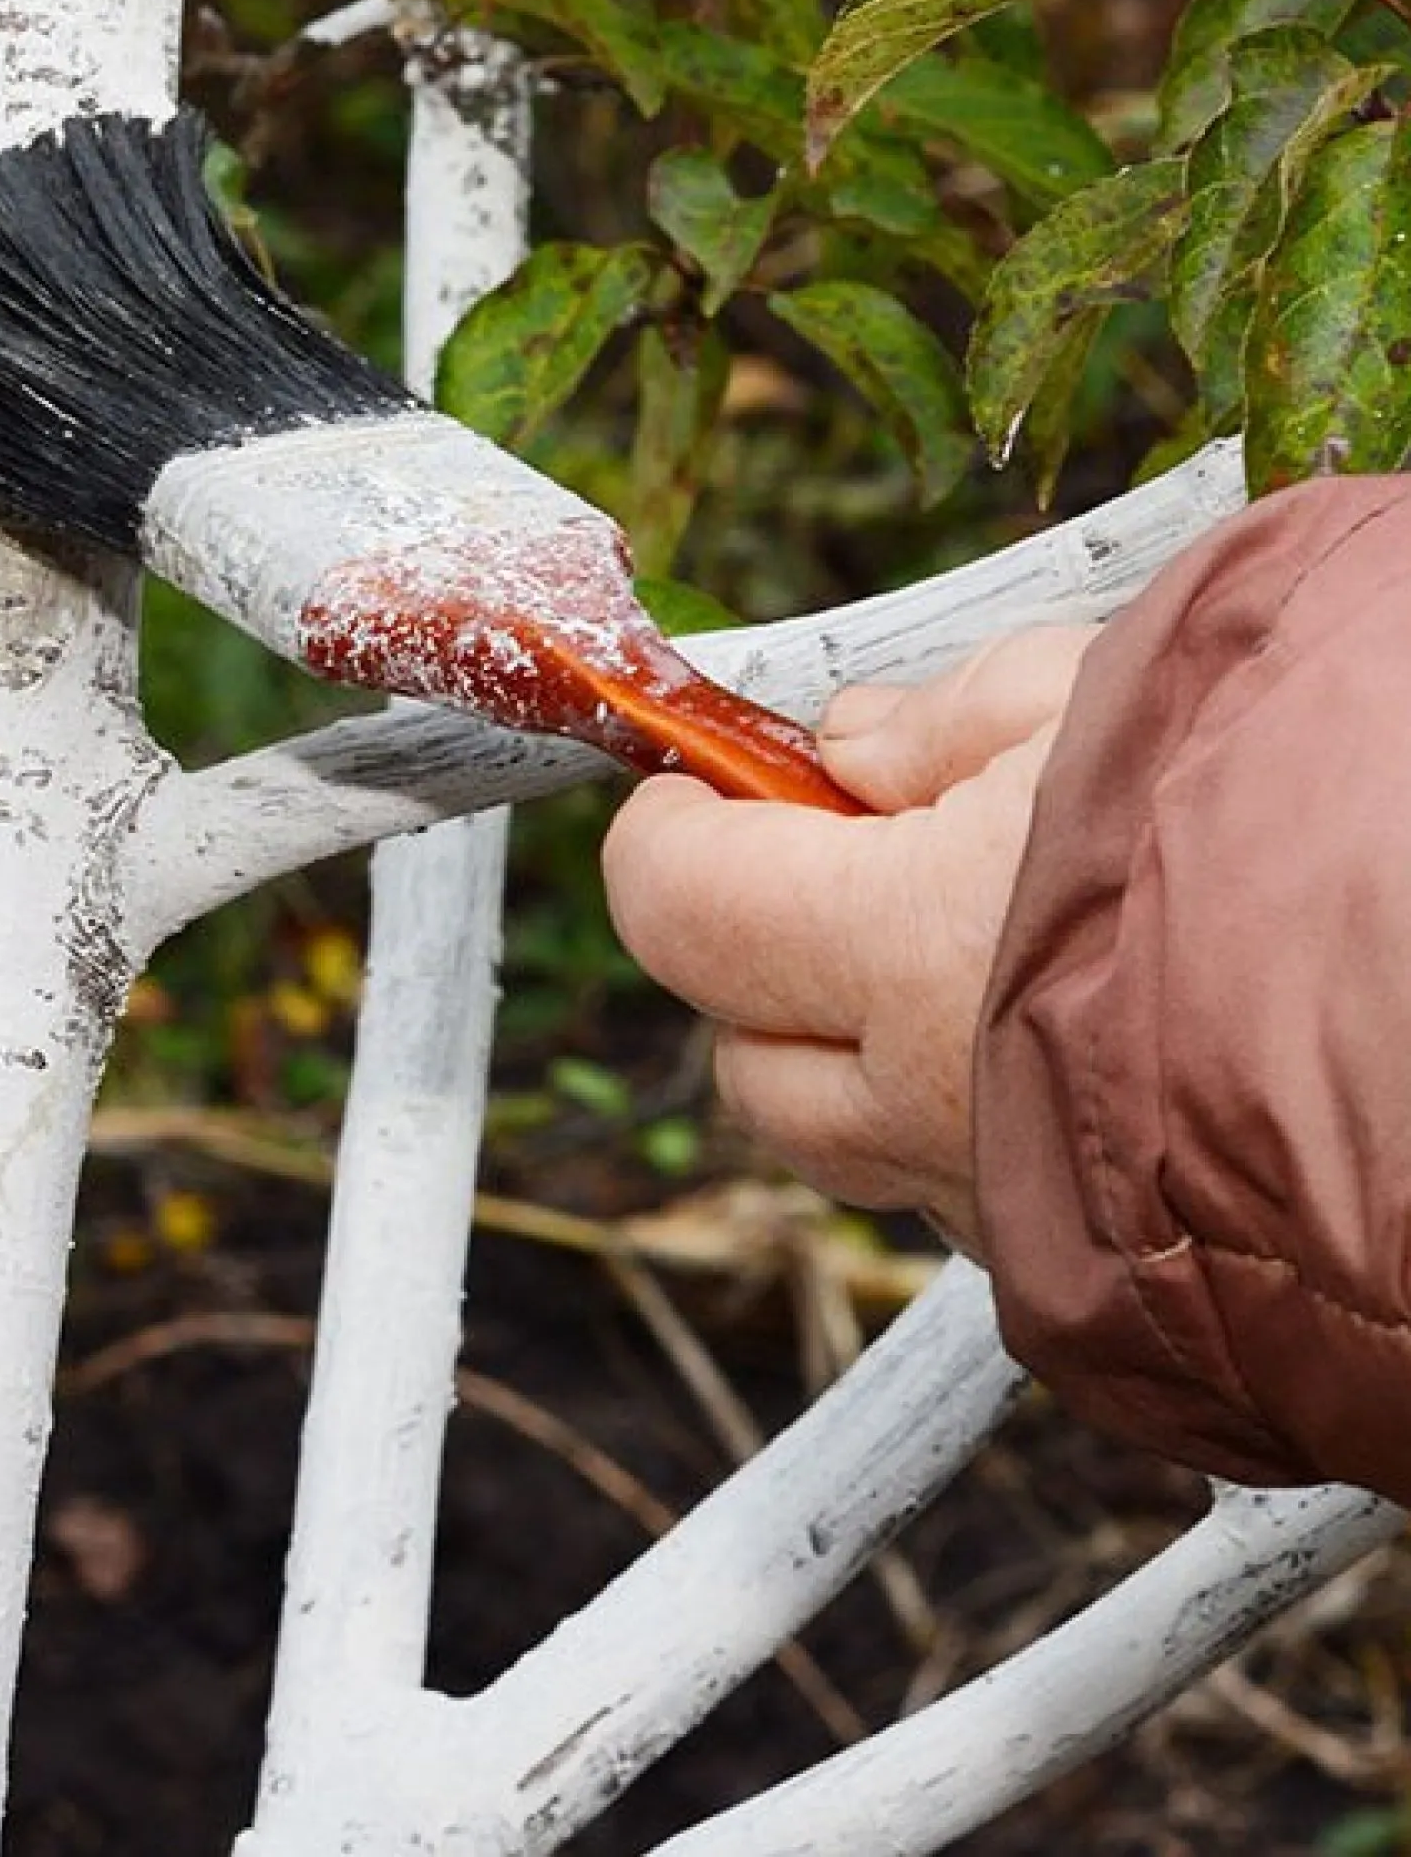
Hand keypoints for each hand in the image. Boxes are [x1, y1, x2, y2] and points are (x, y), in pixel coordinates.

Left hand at [599, 627, 1098, 1253]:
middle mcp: (931, 1107)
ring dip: (865, 1057)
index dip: (668, 832)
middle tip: (852, 876)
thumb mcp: (1111, 701)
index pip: (678, 902)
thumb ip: (948, 718)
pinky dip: (976, 1125)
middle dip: (758, 961)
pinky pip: (970, 1199)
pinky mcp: (1093, 1278)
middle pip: (742, 1054)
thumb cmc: (1311, 829)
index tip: (699, 786)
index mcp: (907, 950)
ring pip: (854, 1144)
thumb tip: (850, 748)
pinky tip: (1068, 1047)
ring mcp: (1013, 1207)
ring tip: (977, 958)